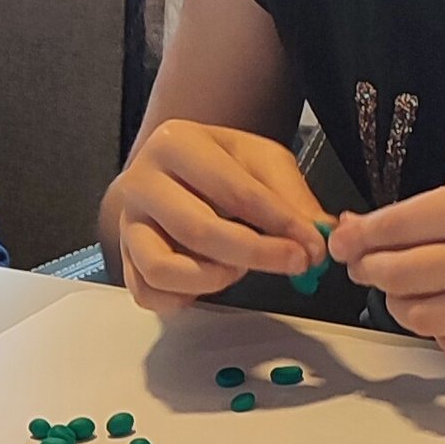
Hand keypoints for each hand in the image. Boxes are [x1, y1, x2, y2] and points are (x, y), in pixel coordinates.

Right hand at [108, 123, 327, 310]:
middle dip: (256, 254)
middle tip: (295, 263)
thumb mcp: (261, 161)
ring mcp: (127, 225)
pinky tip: (208, 282)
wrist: (174, 169)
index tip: (314, 246)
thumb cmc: (220, 165)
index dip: (280, 223)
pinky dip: (183, 299)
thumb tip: (320, 236)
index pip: (234, 191)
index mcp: (176, 144)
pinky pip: (148, 295)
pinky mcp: (125, 260)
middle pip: (198, 231)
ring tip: (236, 268)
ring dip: (212, 278)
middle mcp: (142, 182)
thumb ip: (291, 197)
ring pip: (162, 268)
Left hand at [331, 165, 444, 361]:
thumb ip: (431, 212)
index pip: (393, 228)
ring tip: (411, 289)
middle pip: (397, 276)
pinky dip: (441, 332)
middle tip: (371, 266)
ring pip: (419, 316)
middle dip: (372, 270)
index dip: (357, 238)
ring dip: (401, 304)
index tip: (344, 242)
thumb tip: (364, 230)